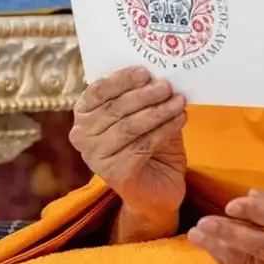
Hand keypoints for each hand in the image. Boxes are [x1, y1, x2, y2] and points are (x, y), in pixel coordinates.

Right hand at [69, 67, 187, 224]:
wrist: (157, 191)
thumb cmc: (149, 147)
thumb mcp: (144, 115)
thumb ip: (143, 96)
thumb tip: (156, 75)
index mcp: (84, 116)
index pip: (97, 91)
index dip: (121, 80)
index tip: (145, 72)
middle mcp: (83, 137)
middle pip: (114, 108)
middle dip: (144, 95)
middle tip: (167, 86)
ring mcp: (96, 157)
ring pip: (130, 126)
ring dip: (158, 111)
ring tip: (179, 101)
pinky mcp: (115, 173)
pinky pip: (143, 145)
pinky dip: (164, 130)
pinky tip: (180, 119)